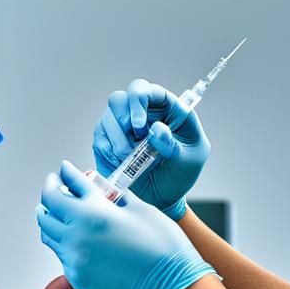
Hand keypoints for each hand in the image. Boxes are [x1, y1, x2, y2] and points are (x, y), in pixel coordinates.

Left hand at [36, 161, 217, 288]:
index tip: (63, 170)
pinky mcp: (79, 279)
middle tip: (55, 188)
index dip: (64, 175)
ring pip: (49, 235)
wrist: (171, 285)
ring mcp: (75, 259)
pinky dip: (66, 244)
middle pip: (46, 210)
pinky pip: (63, 257)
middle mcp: (77, 235)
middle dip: (50, 195)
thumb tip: (102, 188)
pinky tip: (78, 240)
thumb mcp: (140, 208)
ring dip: (52, 220)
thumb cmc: (162, 245)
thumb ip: (115, 196)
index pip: (65, 187)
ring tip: (60, 214)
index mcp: (92, 212)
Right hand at [93, 79, 209, 219]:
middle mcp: (141, 113)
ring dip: (117, 141)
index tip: (139, 126)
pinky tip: (122, 163)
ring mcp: (122, 127)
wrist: (165, 198)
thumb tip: (157, 129)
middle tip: (133, 144)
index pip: (147, 91)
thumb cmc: (182, 173)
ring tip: (131, 159)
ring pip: (107, 119)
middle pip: (119, 99)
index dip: (139, 100)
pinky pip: (99, 139)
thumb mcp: (190, 158)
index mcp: (166, 110)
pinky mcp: (108, 143)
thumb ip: (174, 143)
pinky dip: (108, 152)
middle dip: (122, 119)